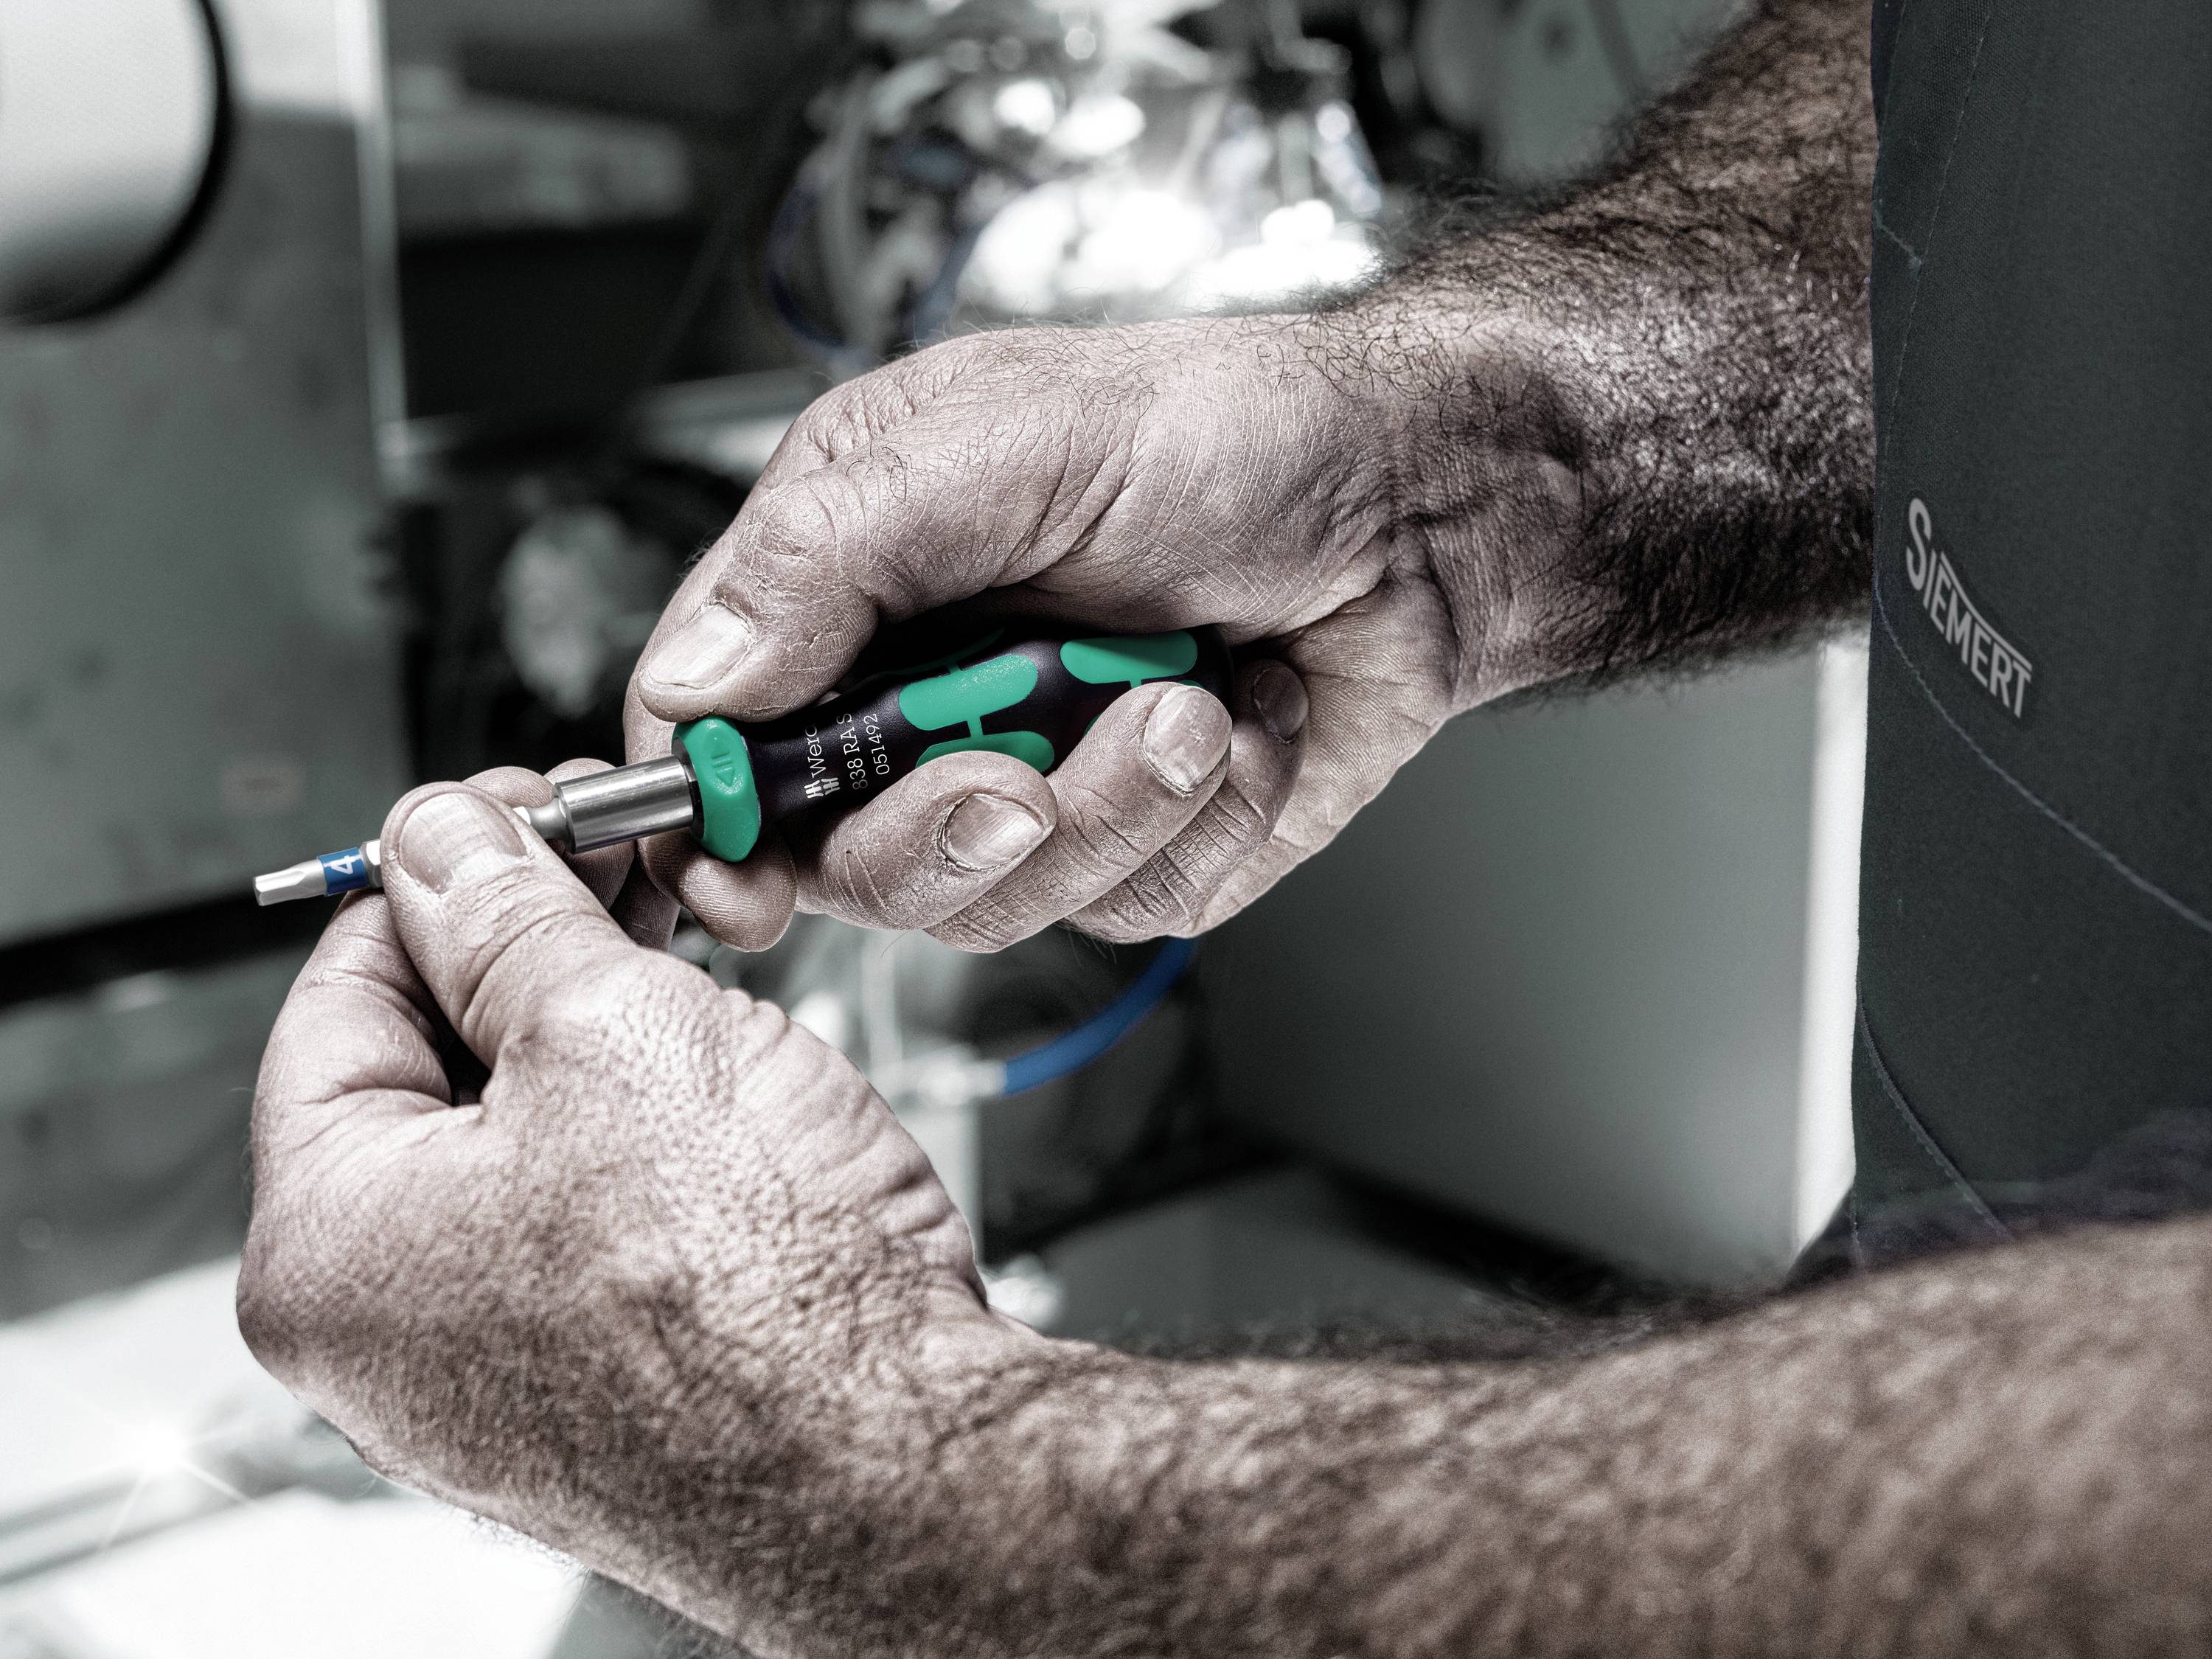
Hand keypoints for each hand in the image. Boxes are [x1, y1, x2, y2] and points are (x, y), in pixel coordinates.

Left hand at [238, 773, 1012, 1639]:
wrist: (907, 1458)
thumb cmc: (758, 1299)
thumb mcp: (612, 1029)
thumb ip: (507, 915)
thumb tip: (442, 842)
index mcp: (330, 1250)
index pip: (339, 997)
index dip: (438, 878)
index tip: (514, 819)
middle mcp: (394, 1327)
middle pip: (434, 1065)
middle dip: (536, 944)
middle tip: (619, 862)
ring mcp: (499, 1360)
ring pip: (527, 1131)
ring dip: (606, 1020)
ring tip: (693, 945)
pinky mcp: (602, 1371)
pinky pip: (593, 1204)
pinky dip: (645, 1114)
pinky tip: (719, 1055)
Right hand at [627, 313, 1503, 952]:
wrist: (1416, 505)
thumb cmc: (1227, 434)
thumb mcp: (1006, 441)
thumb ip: (831, 554)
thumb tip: (694, 680)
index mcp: (851, 584)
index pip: (713, 733)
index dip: (704, 820)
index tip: (738, 876)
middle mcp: (925, 700)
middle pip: (841, 858)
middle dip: (939, 830)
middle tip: (1018, 773)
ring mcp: (1031, 785)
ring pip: (991, 897)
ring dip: (1108, 803)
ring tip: (1188, 695)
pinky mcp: (1134, 849)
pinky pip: (1125, 899)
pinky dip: (1201, 813)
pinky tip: (1241, 719)